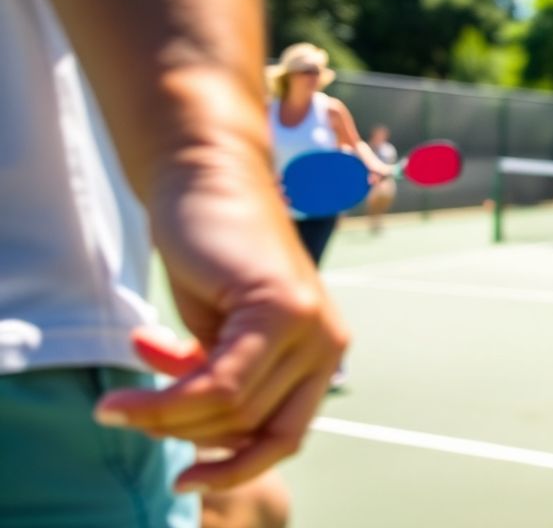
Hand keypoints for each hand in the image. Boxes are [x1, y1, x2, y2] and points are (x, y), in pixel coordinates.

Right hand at [95, 155, 348, 492]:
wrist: (209, 180)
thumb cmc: (212, 257)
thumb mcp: (219, 337)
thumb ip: (223, 384)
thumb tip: (201, 440)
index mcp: (322, 355)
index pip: (283, 435)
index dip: (237, 466)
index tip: (188, 479)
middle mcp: (328, 344)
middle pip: (250, 426)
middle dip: (184, 431)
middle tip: (130, 414)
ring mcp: (310, 325)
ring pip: (229, 410)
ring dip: (162, 418)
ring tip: (118, 405)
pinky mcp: (281, 307)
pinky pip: (217, 384)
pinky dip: (163, 403)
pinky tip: (122, 401)